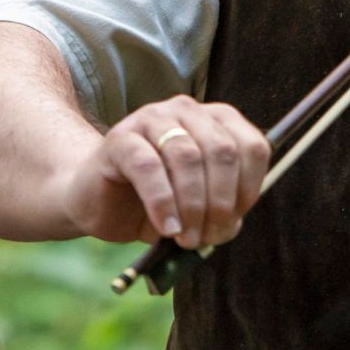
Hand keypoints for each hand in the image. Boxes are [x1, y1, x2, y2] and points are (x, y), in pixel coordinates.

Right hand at [58, 95, 270, 249]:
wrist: (98, 200)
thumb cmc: (154, 202)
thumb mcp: (197, 208)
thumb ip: (219, 211)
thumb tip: (230, 224)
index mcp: (217, 121)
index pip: (252, 146)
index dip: (248, 188)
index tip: (234, 220)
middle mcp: (188, 111)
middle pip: (222, 151)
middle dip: (220, 202)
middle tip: (209, 238)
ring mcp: (153, 118)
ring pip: (187, 157)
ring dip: (192, 205)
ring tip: (187, 238)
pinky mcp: (121, 138)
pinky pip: (148, 168)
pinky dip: (162, 203)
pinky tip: (166, 228)